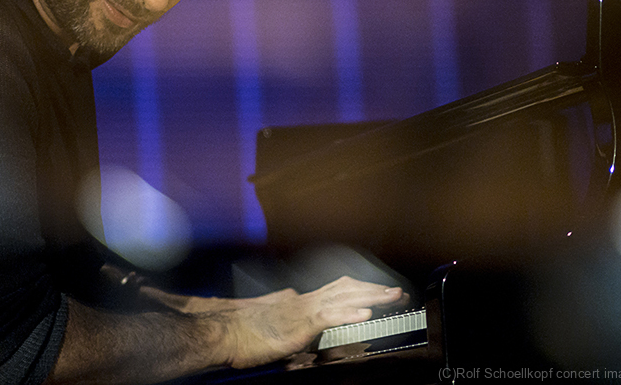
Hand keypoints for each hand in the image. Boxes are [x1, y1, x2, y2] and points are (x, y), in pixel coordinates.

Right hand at [222, 276, 404, 368]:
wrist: (222, 331)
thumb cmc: (241, 330)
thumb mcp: (268, 315)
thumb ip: (283, 306)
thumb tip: (291, 295)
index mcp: (299, 300)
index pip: (337, 290)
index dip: (361, 289)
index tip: (380, 292)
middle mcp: (303, 300)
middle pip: (346, 289)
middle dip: (374, 289)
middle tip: (398, 292)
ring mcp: (302, 311)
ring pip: (344, 298)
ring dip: (371, 297)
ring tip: (393, 298)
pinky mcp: (298, 325)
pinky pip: (329, 317)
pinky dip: (349, 314)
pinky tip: (366, 314)